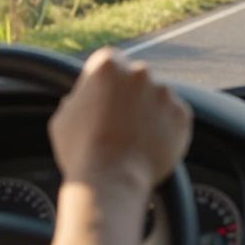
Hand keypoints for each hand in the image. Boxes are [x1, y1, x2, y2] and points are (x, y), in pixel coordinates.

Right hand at [48, 49, 191, 188]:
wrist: (112, 179)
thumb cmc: (82, 151)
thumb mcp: (62, 119)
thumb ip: (75, 101)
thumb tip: (78, 100)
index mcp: (108, 65)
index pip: (111, 64)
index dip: (105, 85)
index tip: (103, 101)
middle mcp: (140, 72)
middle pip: (136, 79)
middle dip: (129, 97)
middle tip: (118, 123)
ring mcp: (164, 93)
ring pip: (157, 98)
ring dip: (149, 112)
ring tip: (133, 139)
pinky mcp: (182, 114)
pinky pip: (174, 117)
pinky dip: (166, 128)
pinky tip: (149, 145)